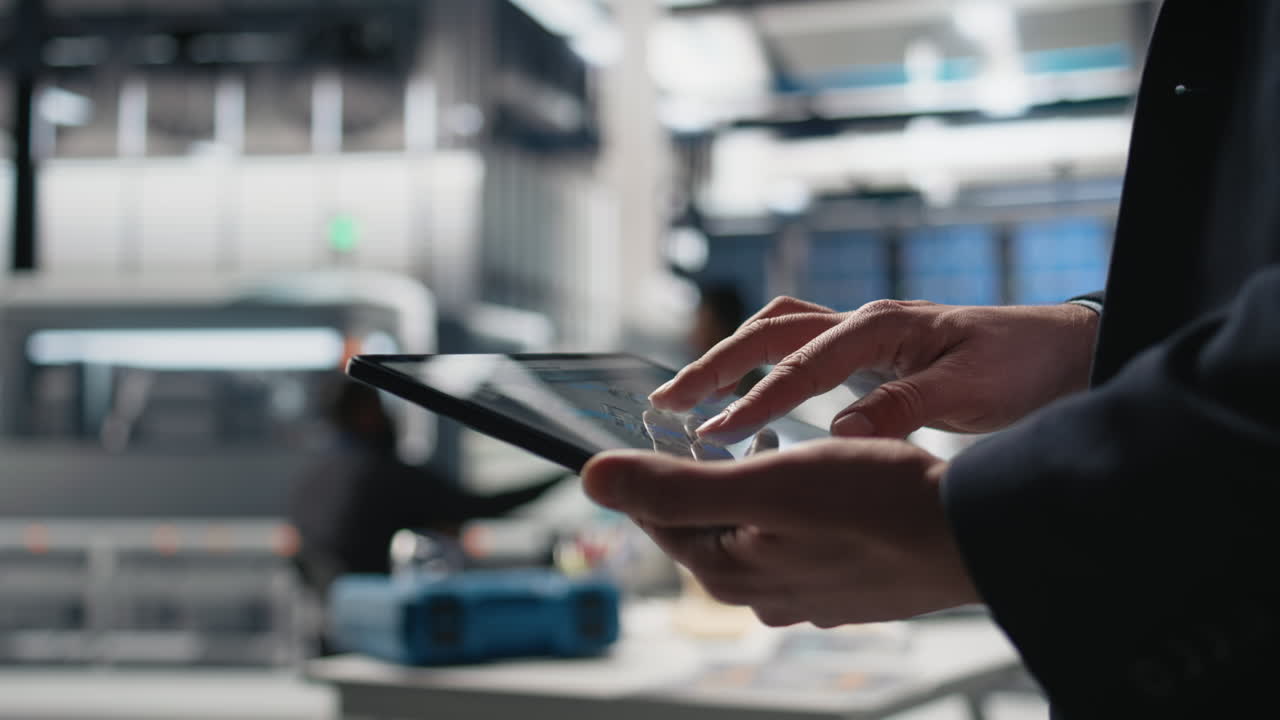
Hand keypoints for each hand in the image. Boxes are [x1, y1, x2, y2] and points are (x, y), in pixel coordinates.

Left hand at [582, 439, 978, 626]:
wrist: (974, 534)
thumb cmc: (873, 503)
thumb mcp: (763, 483)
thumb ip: (673, 485)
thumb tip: (592, 479)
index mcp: (731, 573)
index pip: (659, 518)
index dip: (651, 470)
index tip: (652, 430)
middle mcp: (763, 596)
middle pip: (706, 528)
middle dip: (706, 480)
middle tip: (720, 435)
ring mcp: (807, 596)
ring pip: (754, 533)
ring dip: (753, 491)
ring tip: (773, 449)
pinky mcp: (846, 589)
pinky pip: (797, 544)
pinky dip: (795, 511)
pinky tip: (820, 486)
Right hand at [650, 297, 1099, 441]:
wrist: (1061, 351)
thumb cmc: (1021, 368)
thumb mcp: (968, 393)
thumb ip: (903, 408)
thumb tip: (839, 433)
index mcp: (881, 328)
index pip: (802, 367)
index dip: (755, 400)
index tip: (715, 434)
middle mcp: (863, 322)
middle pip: (770, 332)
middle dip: (716, 365)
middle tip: (668, 402)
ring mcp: (864, 332)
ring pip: (779, 330)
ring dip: (731, 357)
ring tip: (689, 394)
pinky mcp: (869, 350)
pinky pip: (800, 347)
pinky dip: (763, 363)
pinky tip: (745, 392)